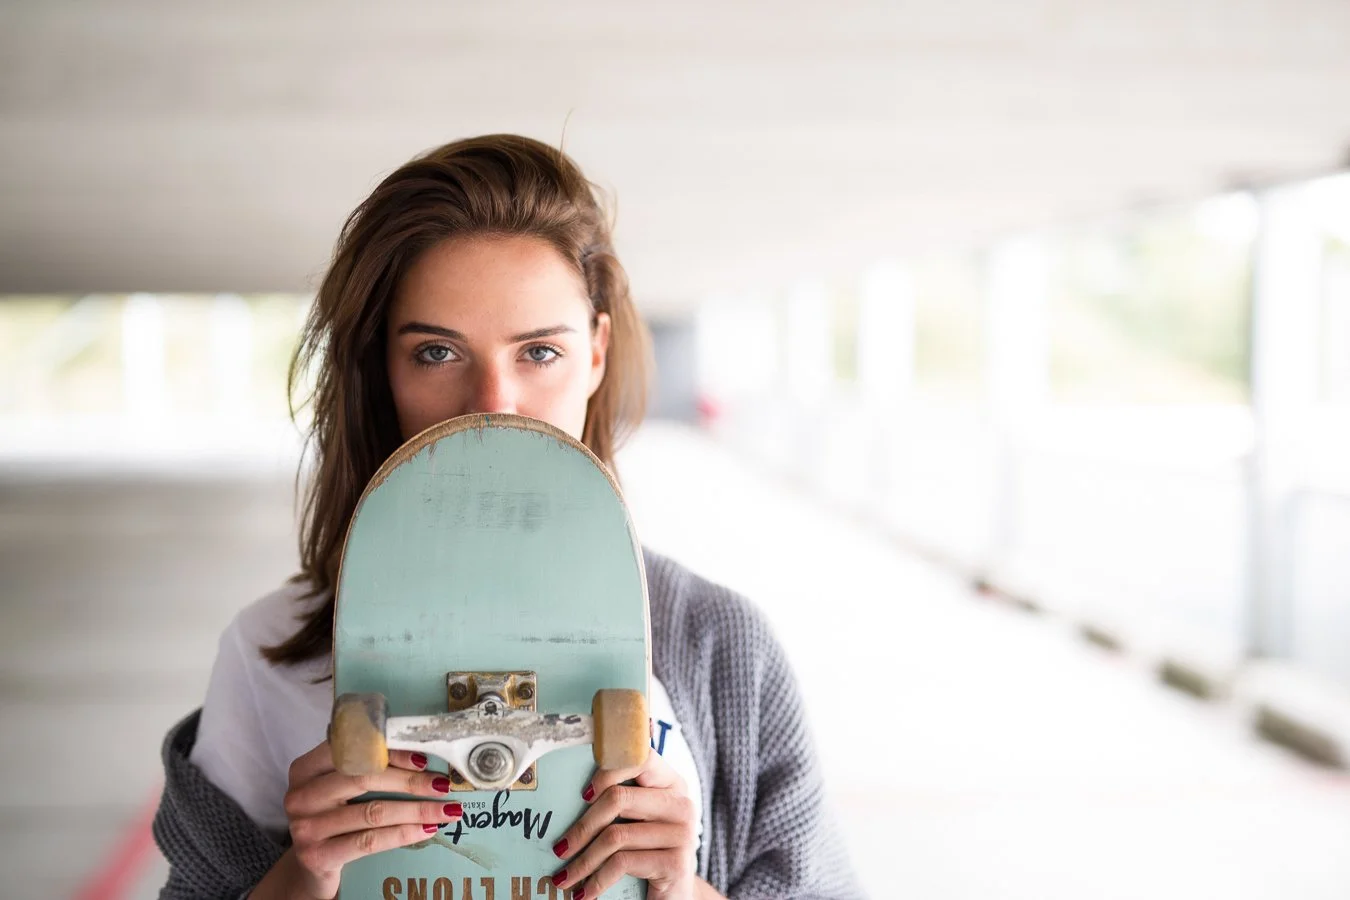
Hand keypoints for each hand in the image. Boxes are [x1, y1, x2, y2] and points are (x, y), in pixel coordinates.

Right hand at [278, 742, 463, 898]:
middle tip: (442, 785)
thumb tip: (421, 756)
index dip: (390, 752)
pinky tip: (427, 829)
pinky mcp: (317, 856)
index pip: (352, 751)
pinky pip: (370, 841)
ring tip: (445, 810)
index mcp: (306, 768)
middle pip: (364, 779)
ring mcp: (306, 827)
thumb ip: (366, 768)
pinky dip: (404, 833)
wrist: (311, 868)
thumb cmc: (334, 818)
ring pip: (373, 812)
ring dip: (416, 809)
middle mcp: (300, 795)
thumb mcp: (340, 789)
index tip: (423, 758)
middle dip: (410, 781)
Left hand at [549, 749, 698, 899]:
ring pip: (616, 835)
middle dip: (582, 827)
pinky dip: (597, 880)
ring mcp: (682, 833)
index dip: (608, 771)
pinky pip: (623, 862)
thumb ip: (618, 803)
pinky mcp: (677, 863)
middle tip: (560, 848)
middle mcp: (681, 804)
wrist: (673, 897)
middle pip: (619, 798)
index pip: (641, 757)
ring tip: (564, 877)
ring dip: (583, 860)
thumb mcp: (636, 823)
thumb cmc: (646, 854)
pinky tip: (584, 893)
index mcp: (671, 784)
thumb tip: (563, 796)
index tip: (583, 795)